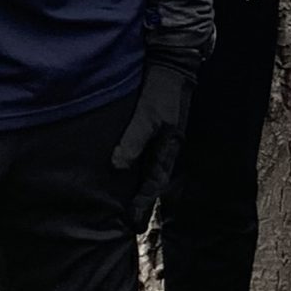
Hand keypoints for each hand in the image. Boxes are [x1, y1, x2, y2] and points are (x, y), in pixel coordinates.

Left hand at [111, 58, 198, 230]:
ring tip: (124, 207)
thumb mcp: (148, 116)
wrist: (172, 66)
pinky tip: (122, 175)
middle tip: (129, 224)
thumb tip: (118, 165)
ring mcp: (159, 139)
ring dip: (137, 188)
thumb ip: (133, 139)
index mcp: (170, 148)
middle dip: (142, 203)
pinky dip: (134, 170)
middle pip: (152, 182)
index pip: (154, 183)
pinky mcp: (152, 129)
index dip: (143, 203)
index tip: (132, 223)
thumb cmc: (162, 91)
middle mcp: (165, 147)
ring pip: (147, 171)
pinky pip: (143, 156)